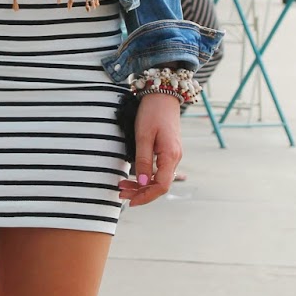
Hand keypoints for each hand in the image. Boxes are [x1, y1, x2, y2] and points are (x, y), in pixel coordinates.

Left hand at [119, 92, 181, 207]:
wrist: (163, 94)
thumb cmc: (152, 112)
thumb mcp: (143, 136)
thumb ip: (143, 160)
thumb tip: (142, 183)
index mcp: (170, 156)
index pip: (161, 186)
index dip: (146, 197)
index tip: (130, 201)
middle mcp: (175, 158)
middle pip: (159, 185)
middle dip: (140, 192)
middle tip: (120, 193)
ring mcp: (172, 155)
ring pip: (158, 178)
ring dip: (141, 185)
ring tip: (123, 185)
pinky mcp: (168, 151)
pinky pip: (159, 170)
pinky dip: (146, 176)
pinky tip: (135, 176)